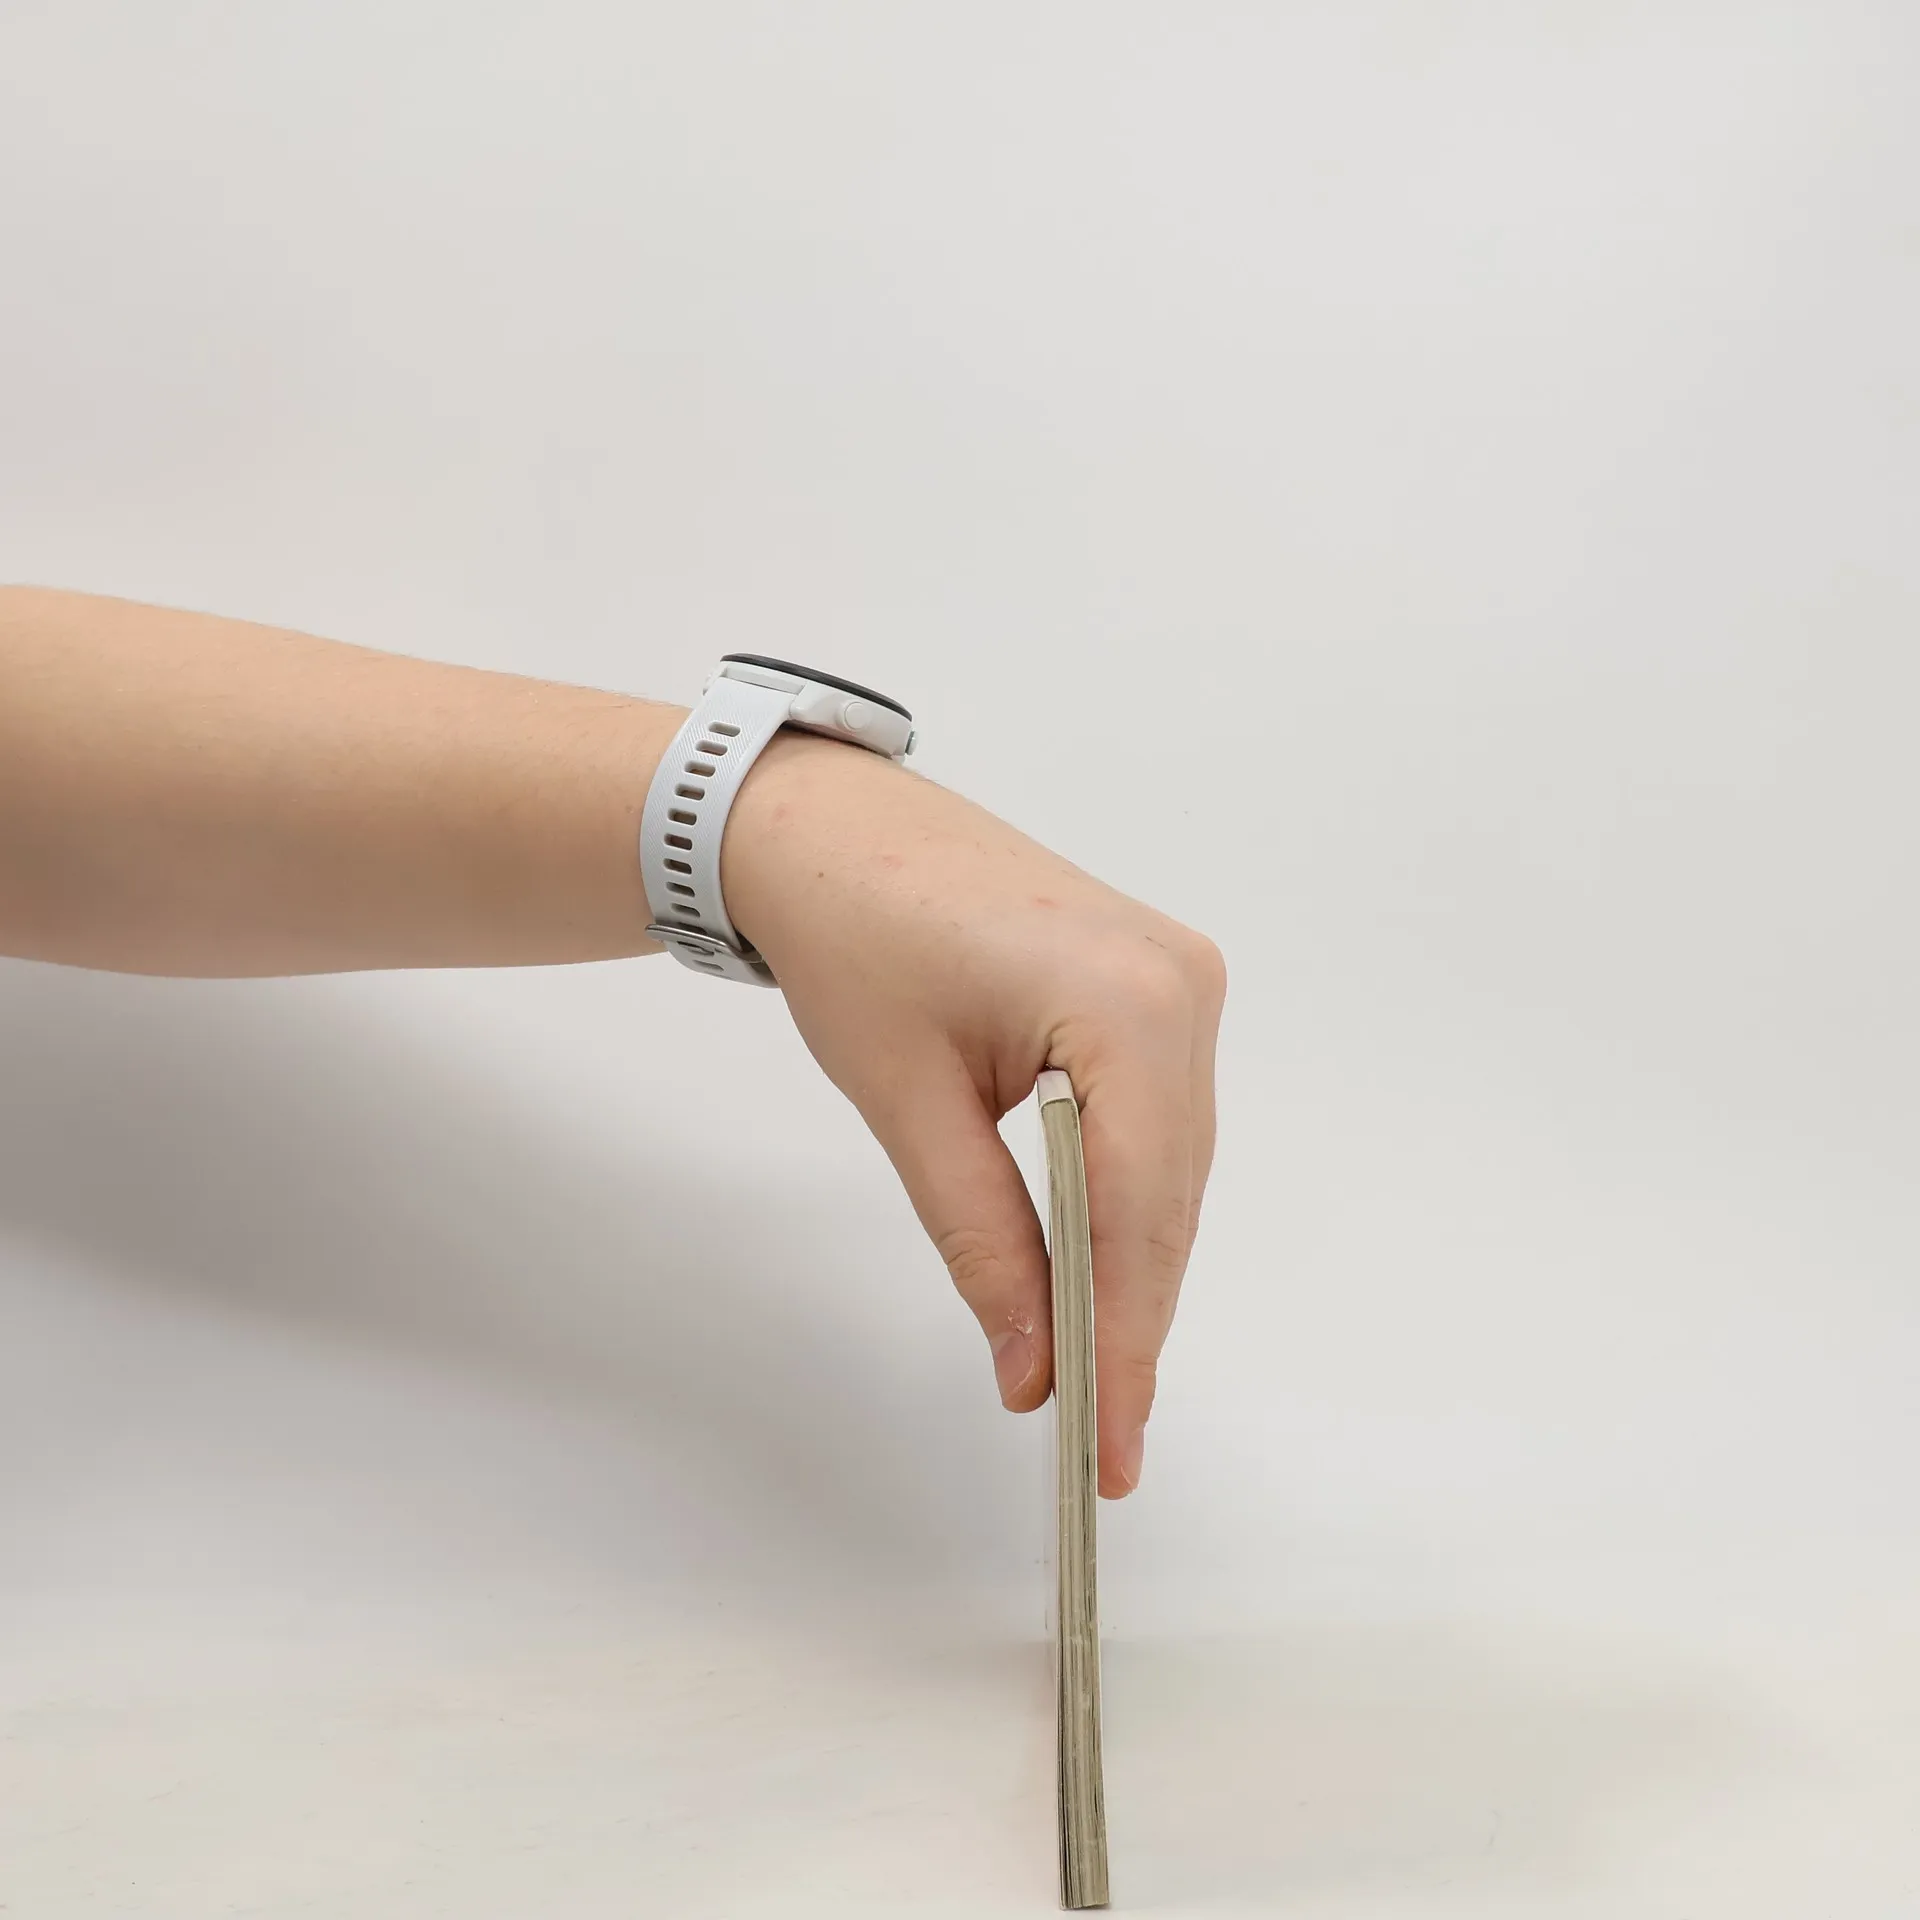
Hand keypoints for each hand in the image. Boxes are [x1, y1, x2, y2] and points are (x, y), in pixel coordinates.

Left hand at [724, 732, 1224, 1497]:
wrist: (833, 831)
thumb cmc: (855, 939)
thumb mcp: (908, 1105)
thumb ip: (983, 1241)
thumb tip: (1035, 1368)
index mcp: (1128, 1000)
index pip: (1140, 1207)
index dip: (1126, 1339)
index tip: (1110, 1445)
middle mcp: (1182, 982)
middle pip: (1170, 1195)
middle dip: (1130, 1316)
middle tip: (1098, 1433)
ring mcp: (1181, 976)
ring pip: (1173, 1166)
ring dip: (1131, 1264)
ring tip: (1093, 1371)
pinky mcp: (1160, 983)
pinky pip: (1163, 1121)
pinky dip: (1127, 1199)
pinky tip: (1093, 1263)